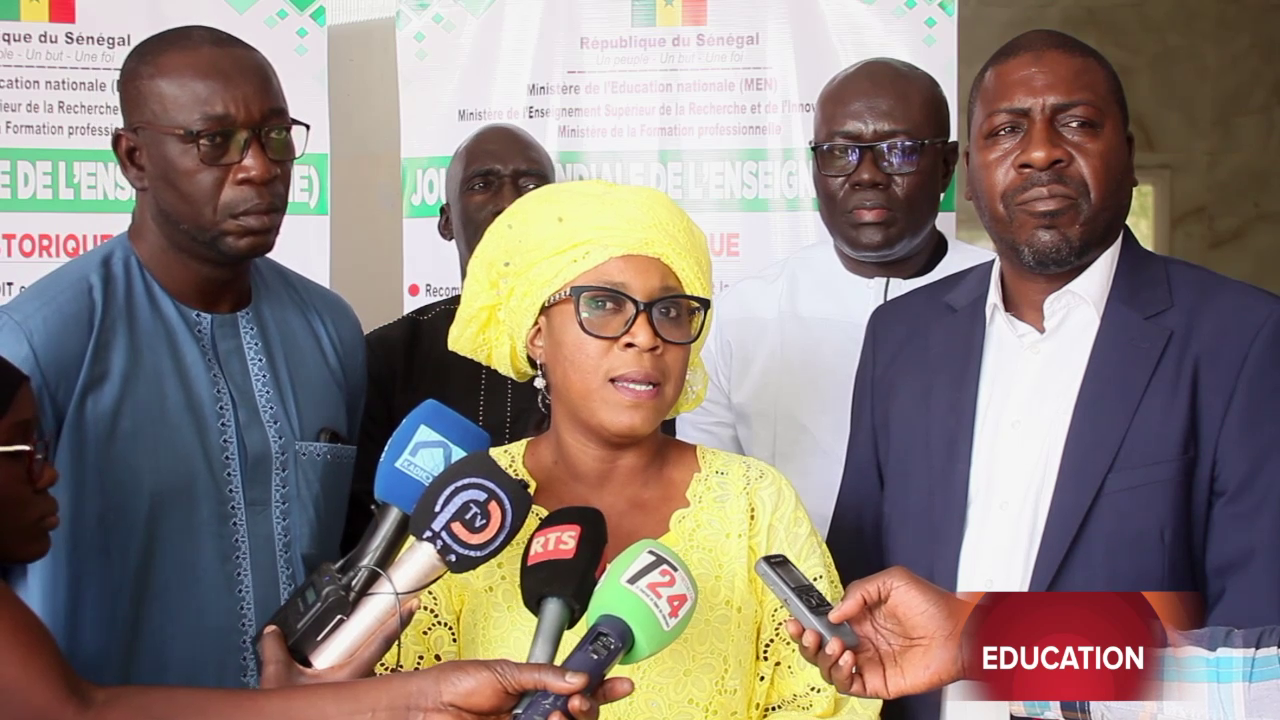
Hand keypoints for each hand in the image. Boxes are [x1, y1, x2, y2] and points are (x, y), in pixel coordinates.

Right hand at [257, 598, 420, 687]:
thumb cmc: (293, 712)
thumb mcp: (278, 676)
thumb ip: (275, 649)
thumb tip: (273, 631)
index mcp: (351, 672)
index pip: (381, 640)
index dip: (398, 620)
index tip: (414, 604)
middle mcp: (362, 681)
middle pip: (374, 651)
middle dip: (365, 639)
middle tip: (355, 629)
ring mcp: (361, 690)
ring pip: (366, 666)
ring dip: (353, 659)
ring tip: (330, 660)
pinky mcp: (356, 699)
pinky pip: (358, 680)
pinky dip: (346, 673)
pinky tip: (329, 674)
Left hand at [413, 659, 634, 718]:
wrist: (425, 706)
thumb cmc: (454, 685)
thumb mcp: (504, 671)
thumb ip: (543, 675)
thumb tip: (577, 676)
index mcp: (534, 688)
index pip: (575, 688)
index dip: (600, 687)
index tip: (620, 683)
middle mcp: (533, 711)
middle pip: (578, 714)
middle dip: (588, 706)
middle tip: (581, 701)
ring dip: (571, 719)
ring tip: (559, 712)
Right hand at [786, 566, 970, 698]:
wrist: (960, 634)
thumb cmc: (934, 606)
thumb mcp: (893, 581)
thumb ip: (859, 591)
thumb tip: (834, 611)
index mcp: (860, 617)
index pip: (823, 621)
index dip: (805, 619)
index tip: (793, 614)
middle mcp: (860, 640)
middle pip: (818, 646)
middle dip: (805, 640)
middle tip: (806, 631)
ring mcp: (868, 662)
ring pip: (827, 667)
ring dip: (822, 656)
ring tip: (836, 644)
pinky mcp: (877, 682)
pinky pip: (847, 684)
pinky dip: (839, 673)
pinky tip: (848, 658)